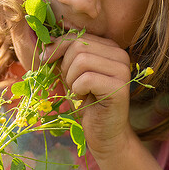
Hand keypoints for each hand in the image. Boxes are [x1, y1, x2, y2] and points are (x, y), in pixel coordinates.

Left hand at [47, 32, 135, 156]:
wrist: (104, 133)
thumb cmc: (87, 103)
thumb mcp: (72, 73)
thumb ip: (64, 55)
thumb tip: (46, 41)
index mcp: (110, 48)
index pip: (78, 36)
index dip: (57, 47)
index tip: (45, 60)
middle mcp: (120, 55)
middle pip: (78, 46)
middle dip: (65, 67)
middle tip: (72, 85)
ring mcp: (123, 70)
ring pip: (81, 61)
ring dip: (72, 80)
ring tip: (80, 93)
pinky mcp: (119, 87)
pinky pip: (86, 79)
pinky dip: (78, 91)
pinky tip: (86, 100)